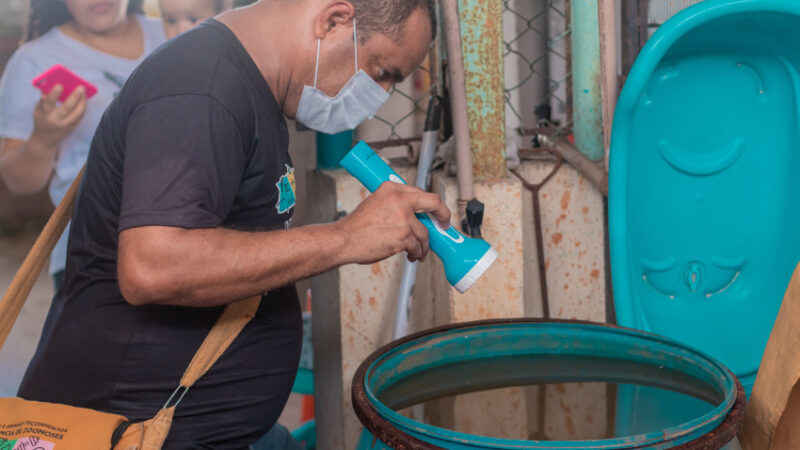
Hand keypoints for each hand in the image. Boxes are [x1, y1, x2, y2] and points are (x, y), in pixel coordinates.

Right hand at [31, 84, 87, 146]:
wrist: (45, 140)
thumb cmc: (42, 120)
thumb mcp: (37, 111)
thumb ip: (43, 100)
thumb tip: (51, 86)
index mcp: (44, 114)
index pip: (49, 103)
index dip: (54, 94)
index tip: (59, 85)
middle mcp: (56, 120)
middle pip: (67, 108)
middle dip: (74, 96)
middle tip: (81, 87)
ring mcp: (66, 125)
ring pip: (78, 113)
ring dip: (82, 101)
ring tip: (84, 92)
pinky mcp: (73, 127)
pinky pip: (81, 116)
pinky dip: (83, 107)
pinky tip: (84, 99)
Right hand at [335, 181, 450, 263]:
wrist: (344, 240)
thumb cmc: (357, 227)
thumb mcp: (375, 203)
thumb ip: (395, 204)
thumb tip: (414, 214)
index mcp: (391, 189)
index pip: (420, 192)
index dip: (431, 204)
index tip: (436, 212)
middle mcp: (399, 200)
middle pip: (433, 203)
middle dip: (444, 214)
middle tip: (445, 224)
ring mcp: (403, 218)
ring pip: (425, 233)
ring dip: (423, 245)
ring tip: (417, 251)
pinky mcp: (404, 236)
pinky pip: (418, 246)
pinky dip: (416, 253)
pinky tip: (411, 255)